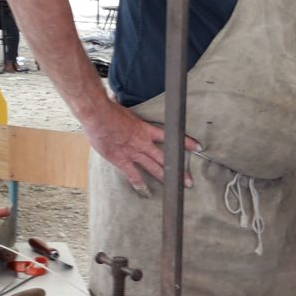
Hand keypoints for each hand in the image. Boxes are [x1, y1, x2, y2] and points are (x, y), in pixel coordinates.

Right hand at [82, 99, 198, 193]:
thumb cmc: (109, 110)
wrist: (97, 114)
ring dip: (165, 178)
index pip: (171, 137)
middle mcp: (143, 143)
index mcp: (146, 130)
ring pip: (153, 167)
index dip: (185, 142)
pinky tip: (145, 192)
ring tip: (176, 188)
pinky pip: (133, 174)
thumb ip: (130, 115)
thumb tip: (123, 103)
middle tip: (189, 181)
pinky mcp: (122, 159)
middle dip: (178, 170)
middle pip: (165, 158)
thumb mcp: (126, 111)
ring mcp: (134, 152)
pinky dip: (139, 184)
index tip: (198, 147)